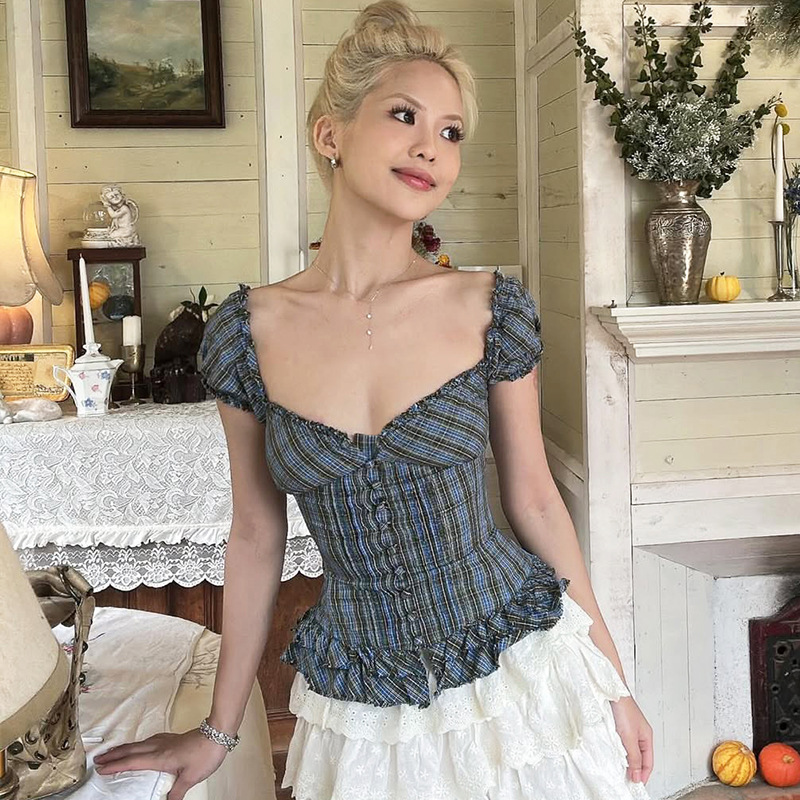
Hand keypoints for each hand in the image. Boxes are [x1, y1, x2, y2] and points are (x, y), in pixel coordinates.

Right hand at [93, 728, 228, 799]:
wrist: (218, 733)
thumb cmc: (205, 753)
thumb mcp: (190, 778)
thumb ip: (176, 793)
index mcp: (160, 757)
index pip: (132, 762)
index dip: (115, 765)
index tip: (100, 768)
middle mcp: (159, 746)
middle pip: (131, 750)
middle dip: (113, 755)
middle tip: (97, 759)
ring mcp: (165, 740)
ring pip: (138, 744)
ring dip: (123, 748)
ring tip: (111, 752)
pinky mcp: (171, 738)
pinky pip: (147, 740)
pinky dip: (137, 744)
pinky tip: (139, 746)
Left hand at [610, 695, 653, 784]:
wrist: (611, 691)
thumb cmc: (623, 709)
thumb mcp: (629, 737)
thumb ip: (633, 757)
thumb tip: (637, 775)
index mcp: (647, 737)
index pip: (648, 762)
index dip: (643, 775)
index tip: (636, 785)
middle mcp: (640, 734)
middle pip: (640, 758)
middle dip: (635, 769)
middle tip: (627, 780)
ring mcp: (630, 730)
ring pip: (630, 751)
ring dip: (627, 761)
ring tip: (620, 770)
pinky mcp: (620, 726)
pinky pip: (622, 744)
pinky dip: (620, 751)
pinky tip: (614, 754)